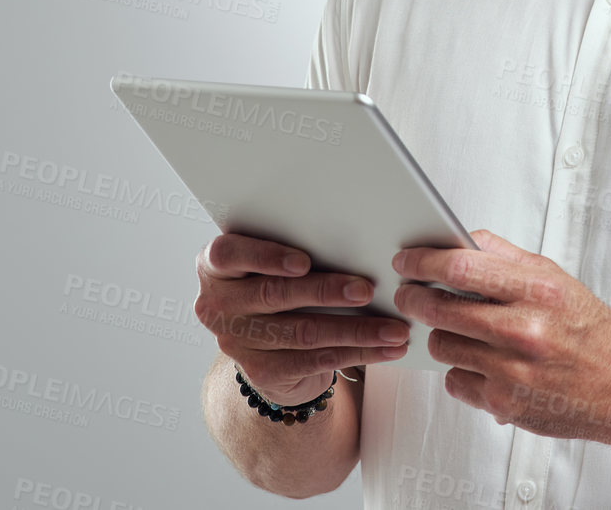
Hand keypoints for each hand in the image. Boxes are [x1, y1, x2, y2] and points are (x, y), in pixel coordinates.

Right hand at [195, 232, 412, 405]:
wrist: (265, 345)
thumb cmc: (277, 284)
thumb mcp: (273, 263)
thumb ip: (294, 250)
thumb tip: (356, 239)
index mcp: (215, 267)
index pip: (227, 254)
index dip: (265, 257)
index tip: (304, 261)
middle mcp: (218, 305)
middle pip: (273, 295)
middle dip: (326, 291)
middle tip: (366, 289)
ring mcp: (237, 341)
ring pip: (303, 332)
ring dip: (356, 329)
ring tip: (394, 327)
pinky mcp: (262, 371)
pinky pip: (317, 360)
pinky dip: (359, 352)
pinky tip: (386, 348)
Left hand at [391, 229, 610, 451]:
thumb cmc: (589, 331)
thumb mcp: (556, 280)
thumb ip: (507, 258)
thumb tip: (463, 241)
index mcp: (537, 291)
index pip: (463, 266)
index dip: (424, 261)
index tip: (407, 260)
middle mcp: (523, 330)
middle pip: (441, 308)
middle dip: (415, 298)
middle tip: (410, 294)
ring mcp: (511, 370)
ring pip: (442, 345)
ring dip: (442, 335)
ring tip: (458, 330)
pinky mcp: (504, 403)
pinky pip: (455, 381)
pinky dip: (461, 372)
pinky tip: (481, 364)